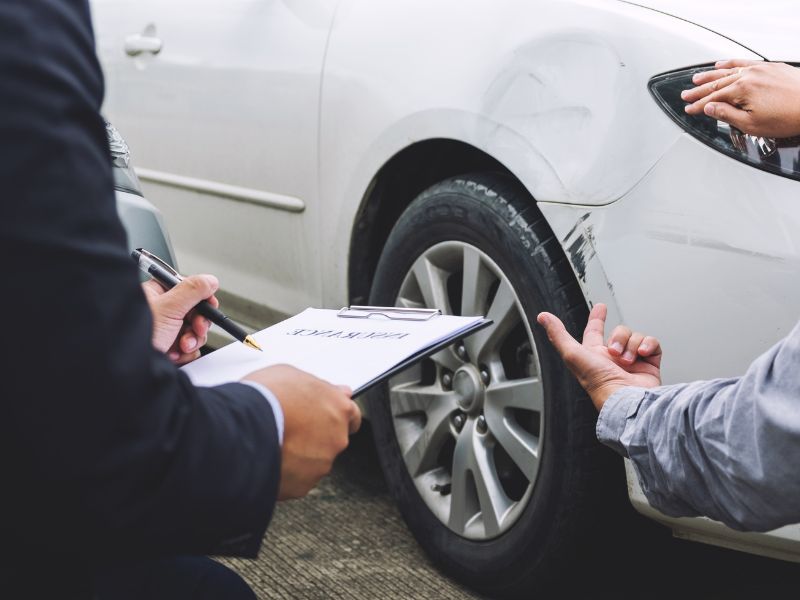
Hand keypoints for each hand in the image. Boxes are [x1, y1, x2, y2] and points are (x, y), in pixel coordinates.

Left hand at [142, 274, 219, 364]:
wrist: (129, 369)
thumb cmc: (134, 337)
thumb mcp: (169, 307)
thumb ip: (192, 290)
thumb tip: (210, 280)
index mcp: (157, 294)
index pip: (188, 289)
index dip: (202, 299)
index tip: (209, 306)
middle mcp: (162, 311)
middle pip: (195, 312)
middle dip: (197, 324)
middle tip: (196, 328)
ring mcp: (166, 331)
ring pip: (195, 331)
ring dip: (192, 340)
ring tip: (181, 346)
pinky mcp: (169, 348)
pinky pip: (190, 348)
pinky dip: (186, 353)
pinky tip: (175, 354)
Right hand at [243, 364, 361, 499]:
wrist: (244, 428)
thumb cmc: (266, 396)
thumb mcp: (292, 374)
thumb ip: (319, 386)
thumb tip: (332, 391)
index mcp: (338, 408)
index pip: (352, 416)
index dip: (336, 417)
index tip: (327, 418)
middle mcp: (336, 438)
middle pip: (331, 440)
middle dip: (314, 437)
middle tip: (290, 429)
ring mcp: (321, 464)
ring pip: (313, 461)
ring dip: (298, 455)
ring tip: (273, 443)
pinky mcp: (303, 485)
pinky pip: (295, 479)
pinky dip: (284, 472)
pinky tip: (268, 459)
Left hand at [536, 304, 661, 410]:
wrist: (626, 398)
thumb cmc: (598, 382)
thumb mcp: (572, 354)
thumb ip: (558, 334)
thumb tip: (543, 317)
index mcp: (595, 356)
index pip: (594, 332)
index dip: (597, 318)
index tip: (601, 307)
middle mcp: (613, 358)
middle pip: (619, 331)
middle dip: (618, 336)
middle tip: (614, 351)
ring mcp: (633, 362)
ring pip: (635, 336)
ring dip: (631, 344)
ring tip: (627, 360)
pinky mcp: (649, 365)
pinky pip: (652, 344)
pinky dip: (648, 345)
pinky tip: (642, 354)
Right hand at [682, 59, 799, 137]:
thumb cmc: (788, 117)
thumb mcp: (751, 124)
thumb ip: (726, 115)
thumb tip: (709, 109)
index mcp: (742, 90)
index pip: (712, 99)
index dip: (698, 106)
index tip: (689, 110)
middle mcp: (749, 76)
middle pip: (717, 83)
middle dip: (699, 90)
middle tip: (686, 95)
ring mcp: (760, 69)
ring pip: (728, 71)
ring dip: (710, 75)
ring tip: (696, 78)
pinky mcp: (771, 66)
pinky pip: (744, 62)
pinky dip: (730, 63)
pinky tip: (722, 64)